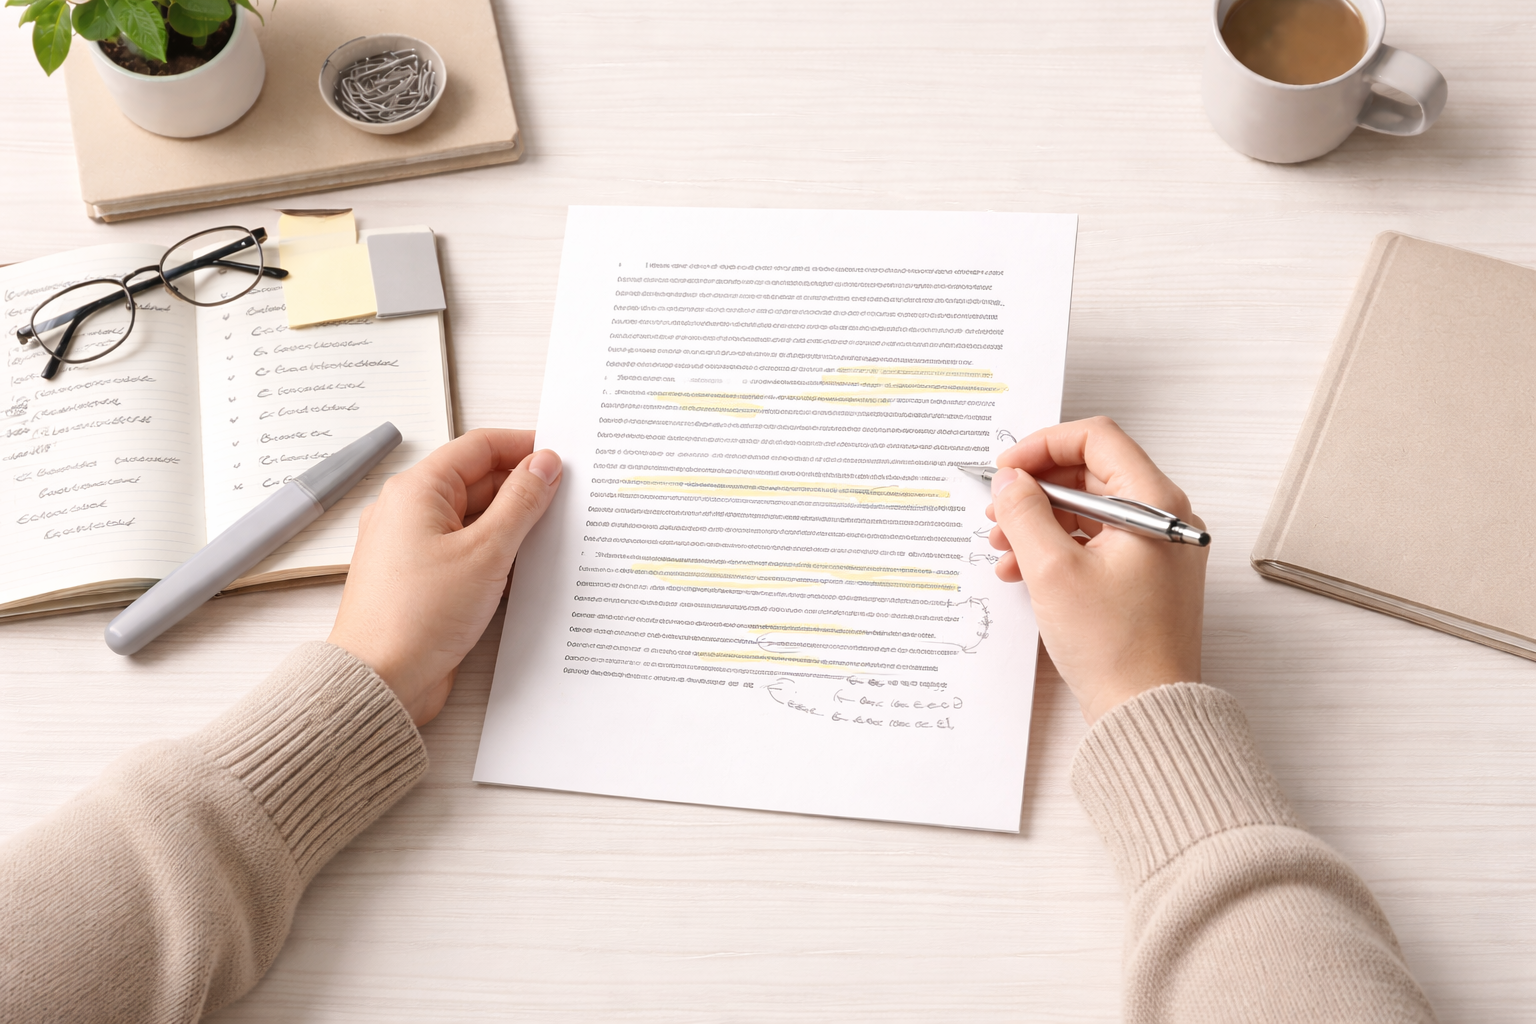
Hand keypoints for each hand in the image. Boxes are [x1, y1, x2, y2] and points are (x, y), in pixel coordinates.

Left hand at [328, 429, 561, 724]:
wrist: (380, 681)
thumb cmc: (417, 617)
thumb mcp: (486, 551)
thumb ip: (521, 502)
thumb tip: (544, 465)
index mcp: (417, 490)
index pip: (479, 447)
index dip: (523, 447)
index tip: (561, 458)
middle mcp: (411, 511)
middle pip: (478, 481)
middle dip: (523, 488)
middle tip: (567, 499)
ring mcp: (416, 546)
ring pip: (476, 518)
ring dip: (513, 524)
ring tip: (552, 534)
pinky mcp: (425, 578)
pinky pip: (468, 550)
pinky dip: (497, 553)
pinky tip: (526, 567)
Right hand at [986, 417, 1207, 723]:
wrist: (1145, 710)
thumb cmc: (1116, 646)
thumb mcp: (1053, 570)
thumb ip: (1025, 512)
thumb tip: (1009, 480)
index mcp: (1155, 502)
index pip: (1096, 437)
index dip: (1043, 446)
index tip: (1007, 469)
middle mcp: (1162, 517)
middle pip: (1090, 472)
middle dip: (1036, 489)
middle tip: (997, 507)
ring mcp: (1154, 548)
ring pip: (1087, 509)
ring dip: (1039, 520)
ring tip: (1001, 545)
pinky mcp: (1142, 576)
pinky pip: (1093, 542)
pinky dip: (1055, 548)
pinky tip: (1021, 570)